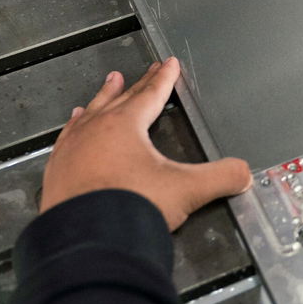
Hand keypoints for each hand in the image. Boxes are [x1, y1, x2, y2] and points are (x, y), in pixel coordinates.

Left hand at [40, 57, 252, 229]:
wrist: (87, 240)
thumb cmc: (133, 206)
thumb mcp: (186, 190)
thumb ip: (220, 178)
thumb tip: (244, 174)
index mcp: (126, 125)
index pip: (151, 94)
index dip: (164, 79)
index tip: (169, 63)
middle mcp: (96, 129)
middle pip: (120, 98)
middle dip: (136, 83)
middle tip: (144, 69)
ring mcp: (72, 149)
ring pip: (90, 113)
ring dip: (103, 98)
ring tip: (109, 85)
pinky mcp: (58, 170)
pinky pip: (68, 137)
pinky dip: (75, 126)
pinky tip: (74, 125)